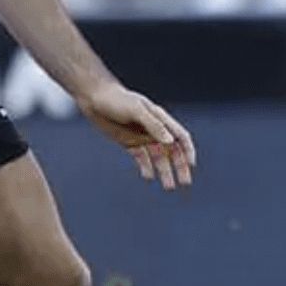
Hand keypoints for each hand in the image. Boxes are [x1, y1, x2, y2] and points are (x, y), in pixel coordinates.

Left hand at [78, 83, 196, 190]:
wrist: (94, 99)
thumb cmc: (117, 100)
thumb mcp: (136, 110)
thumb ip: (153, 125)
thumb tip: (170, 142)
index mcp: (161, 119)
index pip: (180, 137)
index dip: (188, 151)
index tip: (191, 165)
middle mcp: (154, 130)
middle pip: (172, 151)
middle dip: (180, 167)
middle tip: (185, 183)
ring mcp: (141, 137)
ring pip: (158, 157)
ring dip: (165, 171)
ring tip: (168, 186)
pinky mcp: (129, 142)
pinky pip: (141, 158)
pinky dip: (146, 167)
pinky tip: (148, 177)